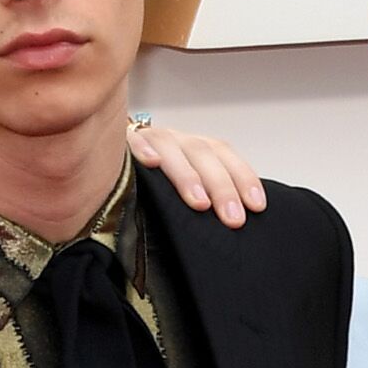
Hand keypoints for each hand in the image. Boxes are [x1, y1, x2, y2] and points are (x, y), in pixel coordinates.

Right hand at [126, 121, 266, 224]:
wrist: (111, 162)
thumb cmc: (158, 185)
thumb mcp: (189, 192)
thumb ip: (209, 202)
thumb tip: (235, 226)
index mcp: (197, 150)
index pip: (225, 156)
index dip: (243, 177)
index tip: (256, 205)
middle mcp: (177, 142)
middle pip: (203, 154)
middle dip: (221, 187)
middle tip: (232, 218)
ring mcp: (150, 140)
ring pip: (172, 148)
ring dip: (187, 175)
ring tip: (199, 202)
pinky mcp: (122, 143)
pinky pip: (132, 142)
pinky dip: (142, 150)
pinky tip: (149, 162)